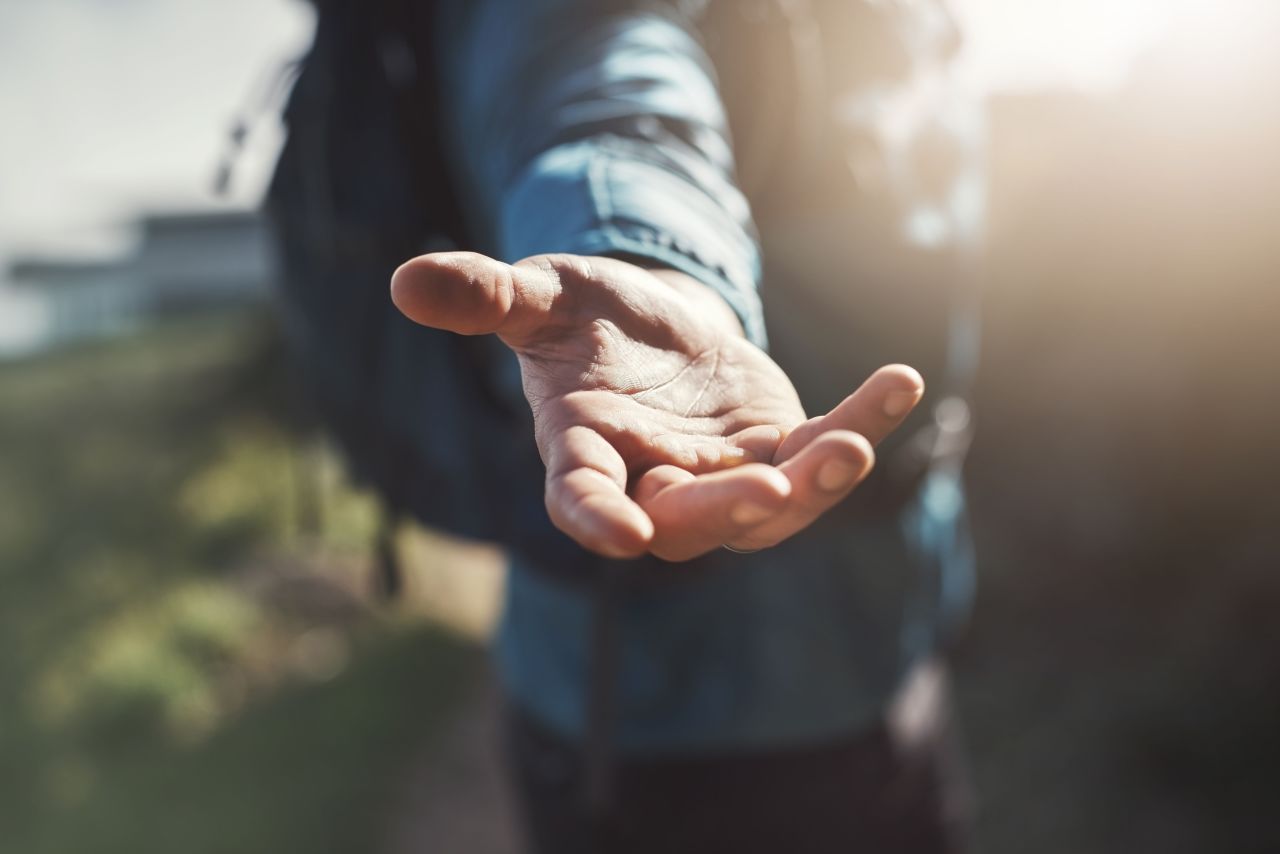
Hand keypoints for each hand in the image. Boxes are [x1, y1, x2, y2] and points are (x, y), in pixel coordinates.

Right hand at [390, 252, 922, 560]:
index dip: (596, 516)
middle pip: (689, 517)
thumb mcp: (541, 296)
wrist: (655, 327)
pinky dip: (863, 421)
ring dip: (812, 483)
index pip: (581, 496)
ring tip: (854, 446)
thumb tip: (404, 282)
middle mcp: (654, 479)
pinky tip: (903, 381)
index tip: (622, 535)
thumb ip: (486, 296)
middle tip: (770, 486)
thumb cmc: (586, 317)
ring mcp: (722, 473)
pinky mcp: (778, 449)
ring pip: (768, 505)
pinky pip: (823, 448)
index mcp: (584, 449)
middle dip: (728, 508)